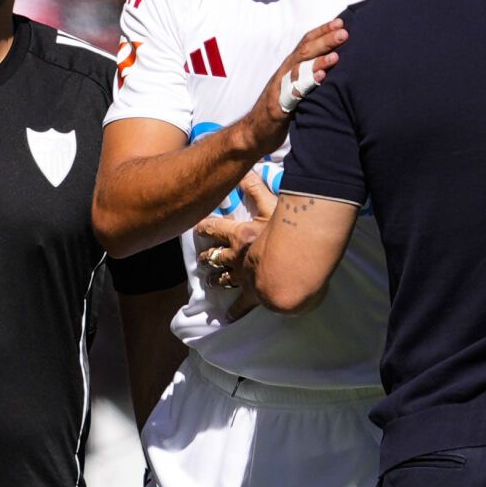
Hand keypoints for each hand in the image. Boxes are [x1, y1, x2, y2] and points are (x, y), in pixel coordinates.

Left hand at [193, 173, 275, 318]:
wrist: (289, 271)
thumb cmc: (284, 236)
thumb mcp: (272, 206)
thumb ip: (258, 188)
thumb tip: (245, 169)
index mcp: (241, 234)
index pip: (217, 228)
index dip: (206, 227)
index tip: (196, 227)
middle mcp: (238, 256)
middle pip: (218, 255)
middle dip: (209, 256)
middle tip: (201, 258)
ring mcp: (243, 277)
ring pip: (225, 278)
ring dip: (216, 279)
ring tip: (208, 280)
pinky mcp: (253, 295)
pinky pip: (241, 305)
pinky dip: (234, 311)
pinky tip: (227, 317)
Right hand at [234, 19, 345, 152]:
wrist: (253, 134)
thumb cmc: (279, 111)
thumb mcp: (295, 89)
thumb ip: (309, 76)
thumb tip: (334, 66)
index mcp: (290, 68)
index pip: (306, 44)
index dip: (322, 32)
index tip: (340, 22)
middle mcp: (284, 74)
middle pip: (304, 52)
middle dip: (324, 40)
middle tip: (344, 32)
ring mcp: (279, 90)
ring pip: (299, 69)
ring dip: (318, 60)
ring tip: (336, 55)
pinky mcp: (277, 107)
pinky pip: (293, 93)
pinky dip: (308, 83)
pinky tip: (322, 77)